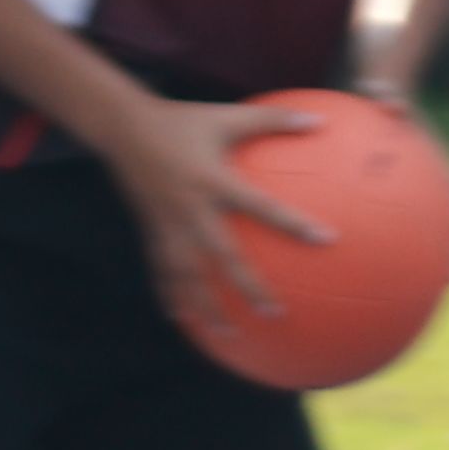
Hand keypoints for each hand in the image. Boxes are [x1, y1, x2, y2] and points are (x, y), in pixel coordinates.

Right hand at [108, 98, 334, 331]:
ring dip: (207, 306)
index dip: (293, 223)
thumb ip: (275, 119)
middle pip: (222, 257)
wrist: (122, 128)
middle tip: (275, 313)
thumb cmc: (182, 120)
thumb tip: (320, 120)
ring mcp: (167, 224)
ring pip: (188, 274)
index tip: (327, 239)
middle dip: (247, 287)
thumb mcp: (229, 115)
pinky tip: (183, 320)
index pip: (261, 206)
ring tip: (228, 335)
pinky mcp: (151, 231)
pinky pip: (161, 269)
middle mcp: (190, 208)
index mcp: (214, 180)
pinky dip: (172, 295)